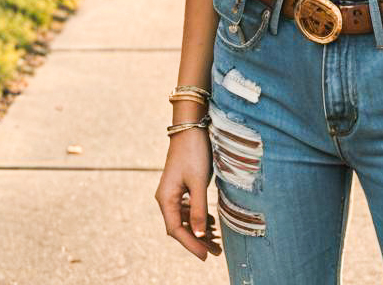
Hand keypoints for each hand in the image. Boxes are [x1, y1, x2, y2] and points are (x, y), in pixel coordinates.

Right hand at [155, 129, 221, 260]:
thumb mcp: (198, 182)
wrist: (191, 127)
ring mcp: (173, 192)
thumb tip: (199, 236)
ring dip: (199, 230)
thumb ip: (199, 209)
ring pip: (185, 219)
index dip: (191, 245)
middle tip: (216, 253)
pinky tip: (211, 223)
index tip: (206, 256)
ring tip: (217, 241)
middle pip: (180, 227)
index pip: (176, 230)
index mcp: (166, 198)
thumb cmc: (194, 152)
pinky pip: (187, 208)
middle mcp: (166, 198)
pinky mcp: (181, 186)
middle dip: (197, 240)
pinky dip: (199, 217)